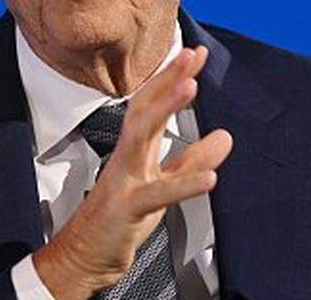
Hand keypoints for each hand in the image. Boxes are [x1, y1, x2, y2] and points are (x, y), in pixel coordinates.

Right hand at [31, 47, 233, 299]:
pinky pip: (157, 194)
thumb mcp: (164, 183)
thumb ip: (193, 159)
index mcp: (137, 149)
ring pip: (141, 136)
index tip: (194, 54)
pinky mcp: (127, 208)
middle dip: (167, 79)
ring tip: (190, 87)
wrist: (85, 257)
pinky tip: (210, 178)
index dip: (172, 78)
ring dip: (166, 108)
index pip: (153, 104)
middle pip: (144, 108)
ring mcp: (124, 180)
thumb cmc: (120, 218)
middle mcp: (128, 157)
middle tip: (190, 55)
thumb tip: (225, 136)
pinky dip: (184, 184)